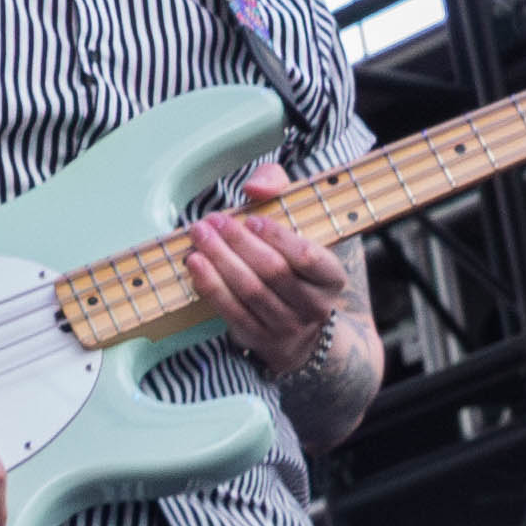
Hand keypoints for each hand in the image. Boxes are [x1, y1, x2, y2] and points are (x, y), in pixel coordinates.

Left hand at [186, 158, 353, 383]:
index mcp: (331, 277)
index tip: (249, 218)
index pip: (308, 257)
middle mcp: (315, 306)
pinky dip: (210, 286)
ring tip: (199, 236)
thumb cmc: (289, 258)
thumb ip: (277, 187)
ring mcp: (288, 326)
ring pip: (251, 291)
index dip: (277, 237)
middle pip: (273, 272)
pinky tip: (194, 264)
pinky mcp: (260, 339)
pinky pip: (232, 311)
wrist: (297, 322)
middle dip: (238, 243)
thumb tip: (254, 188)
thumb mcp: (294, 218)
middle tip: (212, 221)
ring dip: (220, 261)